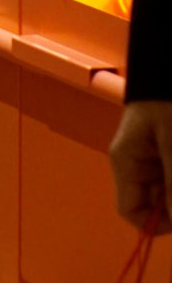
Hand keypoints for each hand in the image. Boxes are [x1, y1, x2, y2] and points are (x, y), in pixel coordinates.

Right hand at [111, 101, 171, 233]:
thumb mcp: (171, 143)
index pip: (130, 211)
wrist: (166, 69)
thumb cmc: (164, 100)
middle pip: (152, 204)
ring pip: (165, 192)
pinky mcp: (160, 154)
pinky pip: (169, 179)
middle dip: (171, 201)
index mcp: (124, 161)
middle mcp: (132, 165)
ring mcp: (147, 160)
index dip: (157, 223)